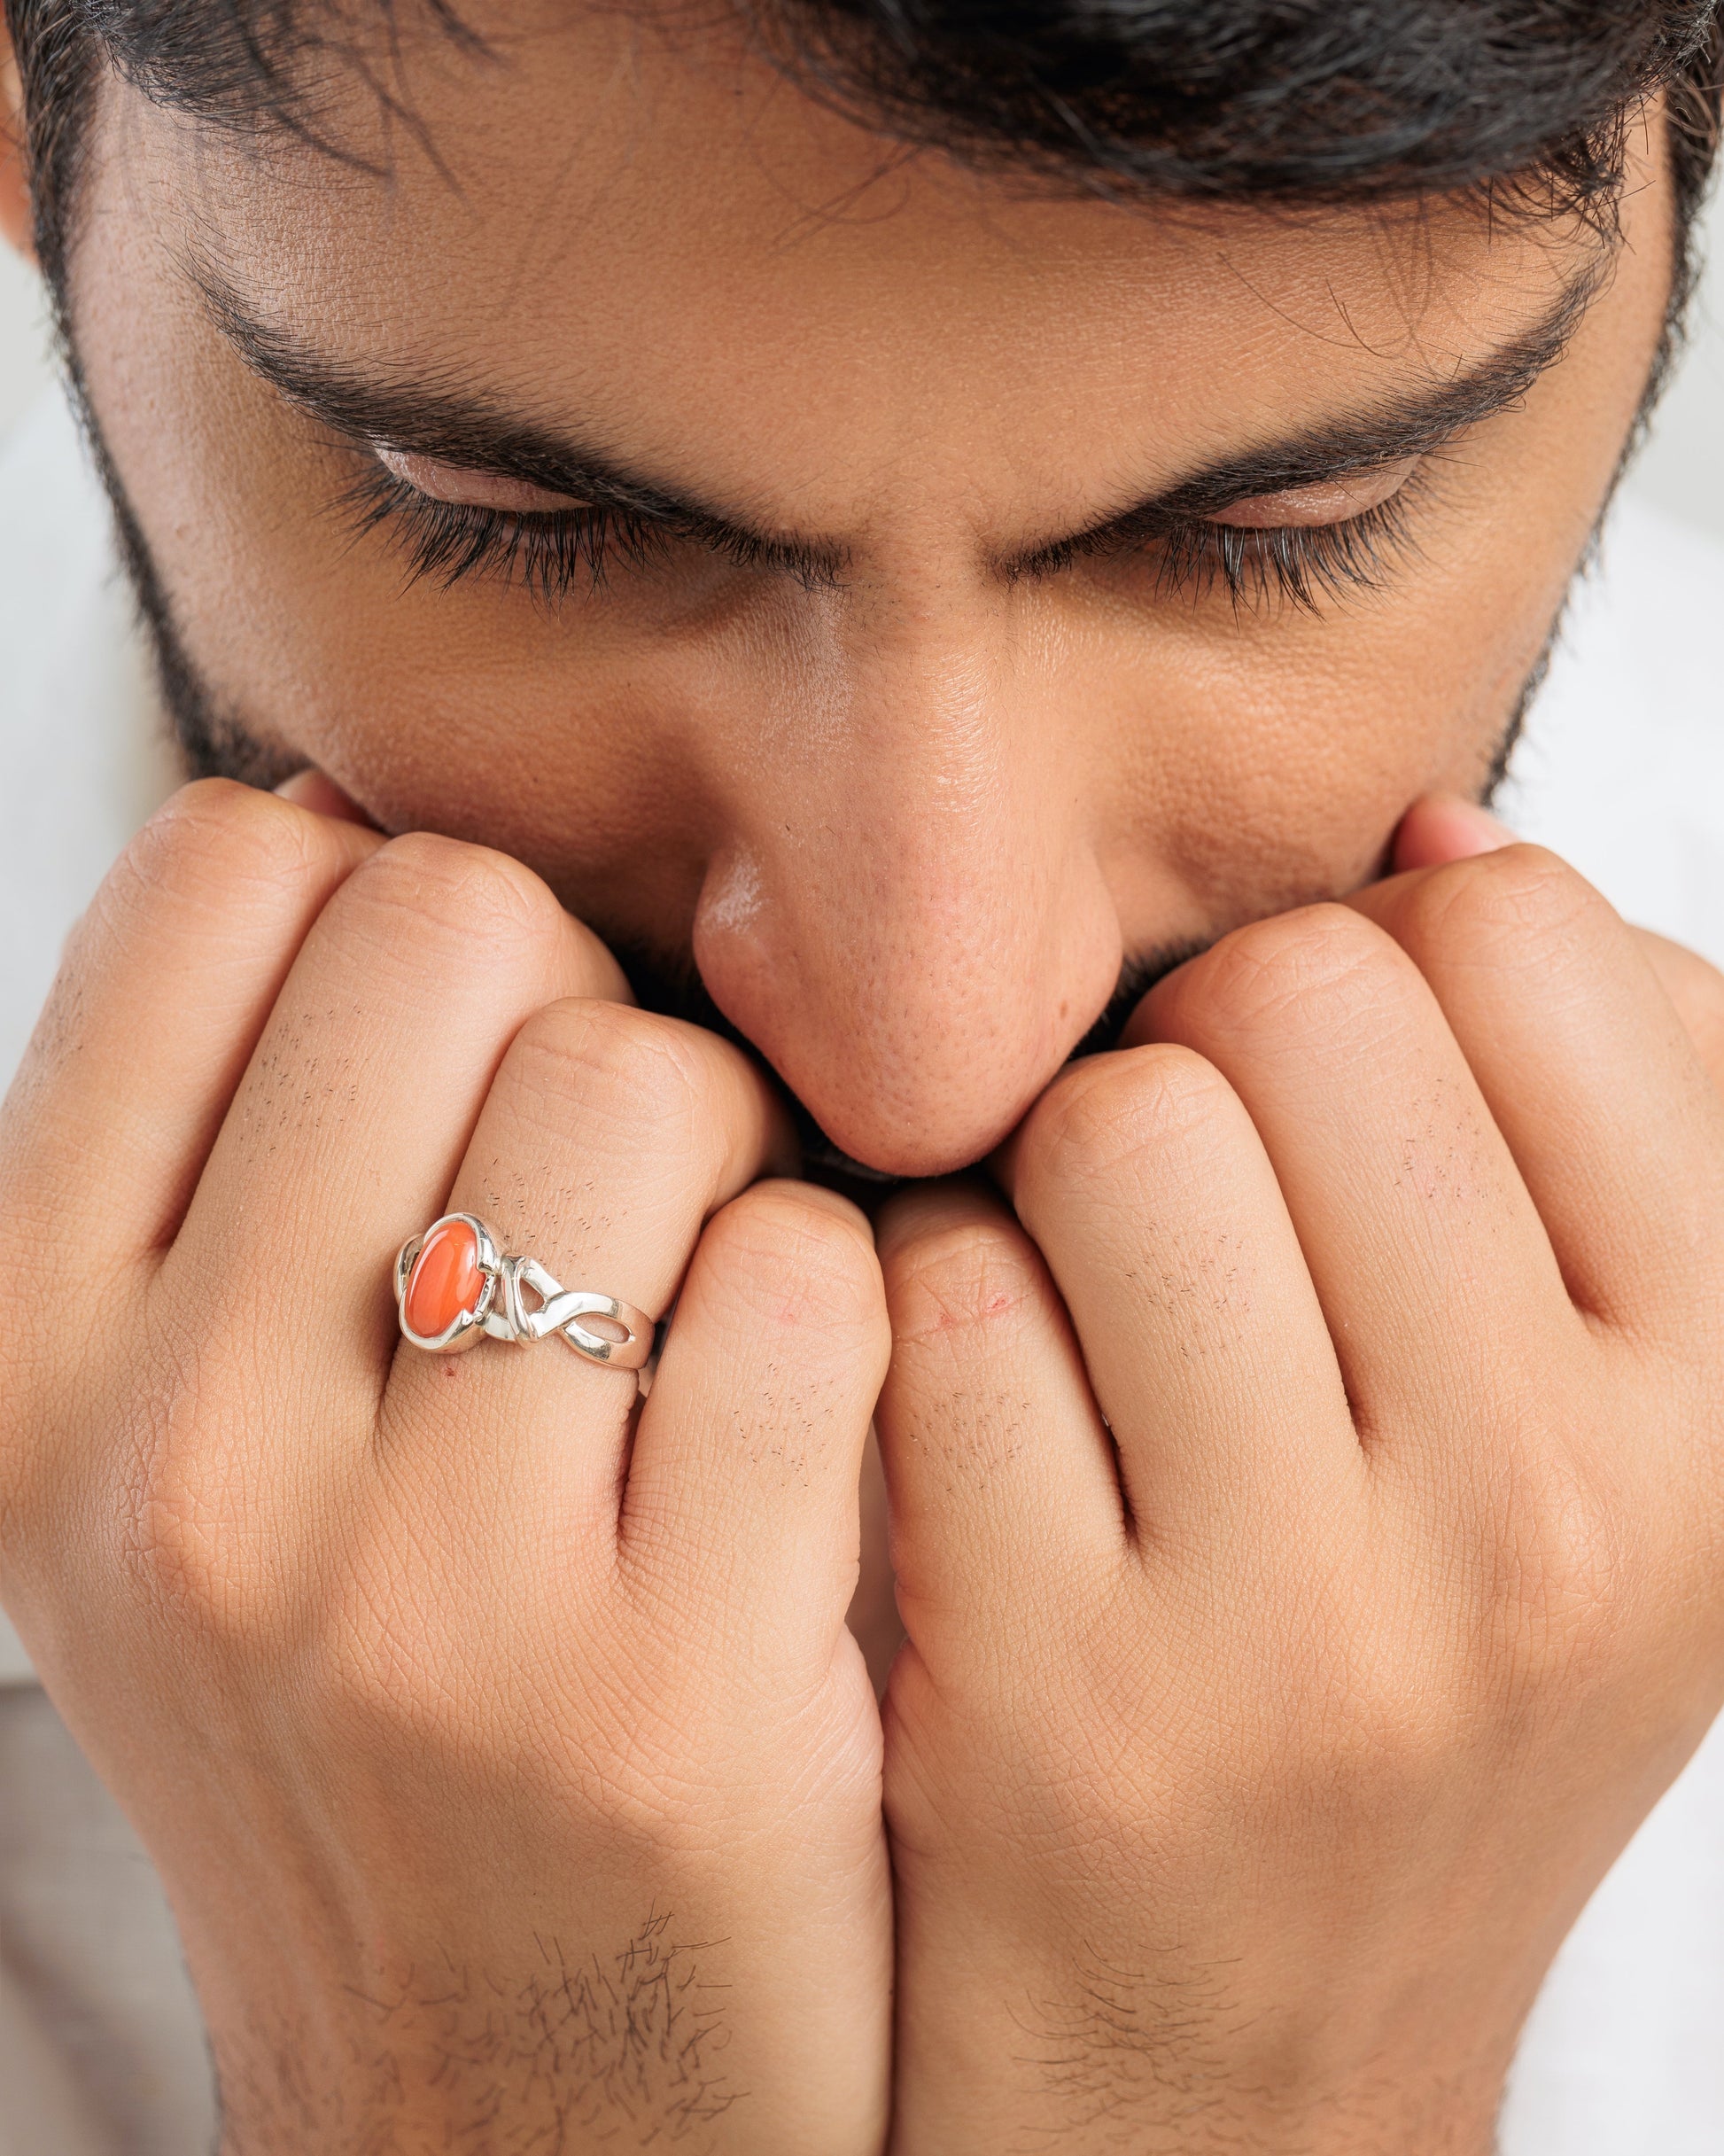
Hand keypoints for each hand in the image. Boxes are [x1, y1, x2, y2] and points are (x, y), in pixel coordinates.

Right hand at [0, 779, 891, 2153]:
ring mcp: (413, 1590)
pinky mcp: (667, 1690)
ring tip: (706, 1302)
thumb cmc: (373, 1729)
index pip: (230, 870)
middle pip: (454, 920)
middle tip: (608, 1177)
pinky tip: (803, 1413)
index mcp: (29, 1356)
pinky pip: (806, 1272)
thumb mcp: (177, 1460)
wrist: (507, 2116)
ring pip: (643, 1075)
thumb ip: (229, 1159)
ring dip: (725, 1151)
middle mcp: (178, 1463)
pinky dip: (843, 1302)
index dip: (387, 904)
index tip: (451, 1049)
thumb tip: (350, 836)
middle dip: (568, 1006)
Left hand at [875, 816, 1723, 2152]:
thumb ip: (1598, 1113)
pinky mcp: (1060, 1702)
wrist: (1245, 2061)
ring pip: (1111, 1125)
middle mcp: (1554, 1514)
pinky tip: (977, 1416)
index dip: (1382, 970)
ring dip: (1058, 1180)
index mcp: (1719, 1401)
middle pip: (1293, 998)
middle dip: (1210, 1057)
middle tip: (1193, 1201)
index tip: (1346, 1105)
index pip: (1511, 941)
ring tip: (1087, 1306)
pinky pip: (941, 1300)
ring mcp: (1306, 1624)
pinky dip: (928, 1311)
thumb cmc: (1416, 1688)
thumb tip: (1441, 842)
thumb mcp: (1611, 1424)